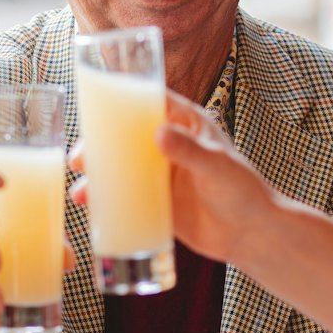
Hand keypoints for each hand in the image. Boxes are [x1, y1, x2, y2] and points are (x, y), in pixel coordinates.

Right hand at [68, 93, 278, 265]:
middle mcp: (171, 147)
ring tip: (82, 192)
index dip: (124, 96)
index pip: (152, 101)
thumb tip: (158, 133)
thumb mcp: (216, 167)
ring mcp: (163, 175)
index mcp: (187, 126)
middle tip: (80, 158)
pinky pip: (127, 196)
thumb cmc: (244, 192)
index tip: (94, 98)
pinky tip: (91, 208)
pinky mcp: (159, 203)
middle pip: (127, 136)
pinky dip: (107, 200)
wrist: (253, 237)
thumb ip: (189, 151)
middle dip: (99, 144)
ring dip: (98, 176)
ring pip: (122, 168)